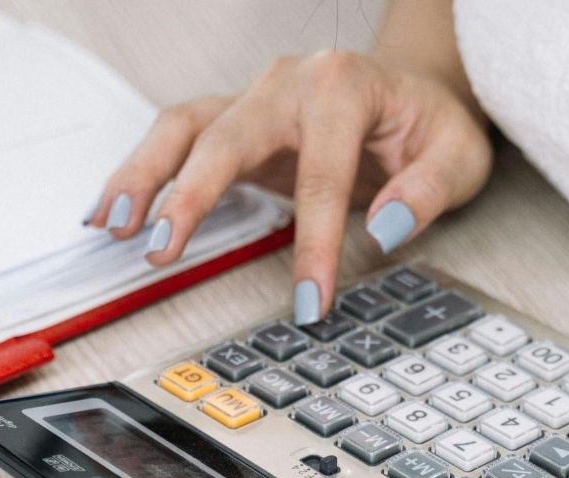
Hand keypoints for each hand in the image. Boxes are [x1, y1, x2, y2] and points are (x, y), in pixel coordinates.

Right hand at [82, 50, 492, 323]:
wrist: (414, 91)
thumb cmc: (431, 124)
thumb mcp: (458, 156)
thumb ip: (426, 191)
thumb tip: (383, 226)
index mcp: (343, 87)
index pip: (322, 174)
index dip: (314, 246)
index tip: (308, 303)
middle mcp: (287, 83)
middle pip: (226, 136)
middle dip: (191, 195)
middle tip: (164, 250)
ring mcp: (254, 98)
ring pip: (183, 128)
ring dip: (143, 176)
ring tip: (114, 227)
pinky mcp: (234, 121)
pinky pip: (176, 140)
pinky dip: (140, 174)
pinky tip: (110, 212)